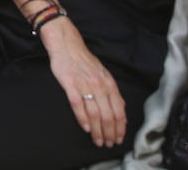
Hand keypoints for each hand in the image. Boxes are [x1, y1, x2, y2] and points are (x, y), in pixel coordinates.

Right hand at [40, 18, 126, 147]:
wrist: (66, 44)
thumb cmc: (83, 60)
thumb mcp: (103, 74)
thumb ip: (112, 92)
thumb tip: (121, 110)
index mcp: (109, 83)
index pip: (119, 111)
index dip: (120, 128)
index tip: (117, 138)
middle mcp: (100, 85)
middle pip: (108, 115)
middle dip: (109, 133)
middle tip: (106, 144)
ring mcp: (85, 84)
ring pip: (95, 113)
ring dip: (97, 130)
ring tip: (97, 140)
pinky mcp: (70, 83)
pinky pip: (78, 104)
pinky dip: (83, 118)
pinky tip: (85, 128)